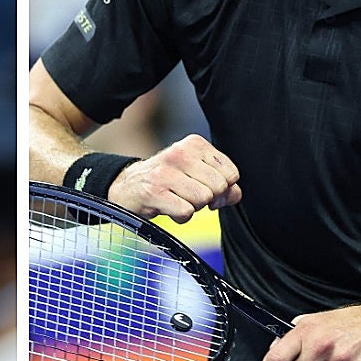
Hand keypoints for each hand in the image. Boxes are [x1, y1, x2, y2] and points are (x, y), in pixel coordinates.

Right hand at [106, 134, 240, 221]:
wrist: (126, 187)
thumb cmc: (166, 181)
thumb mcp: (195, 174)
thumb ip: (222, 184)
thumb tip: (235, 194)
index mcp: (194, 144)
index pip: (230, 173)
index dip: (223, 189)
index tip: (205, 189)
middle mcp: (179, 153)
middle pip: (218, 187)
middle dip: (208, 199)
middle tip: (189, 196)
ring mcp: (165, 172)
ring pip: (203, 199)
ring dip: (193, 207)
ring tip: (177, 200)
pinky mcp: (153, 192)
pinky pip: (186, 212)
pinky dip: (181, 217)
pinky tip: (169, 208)